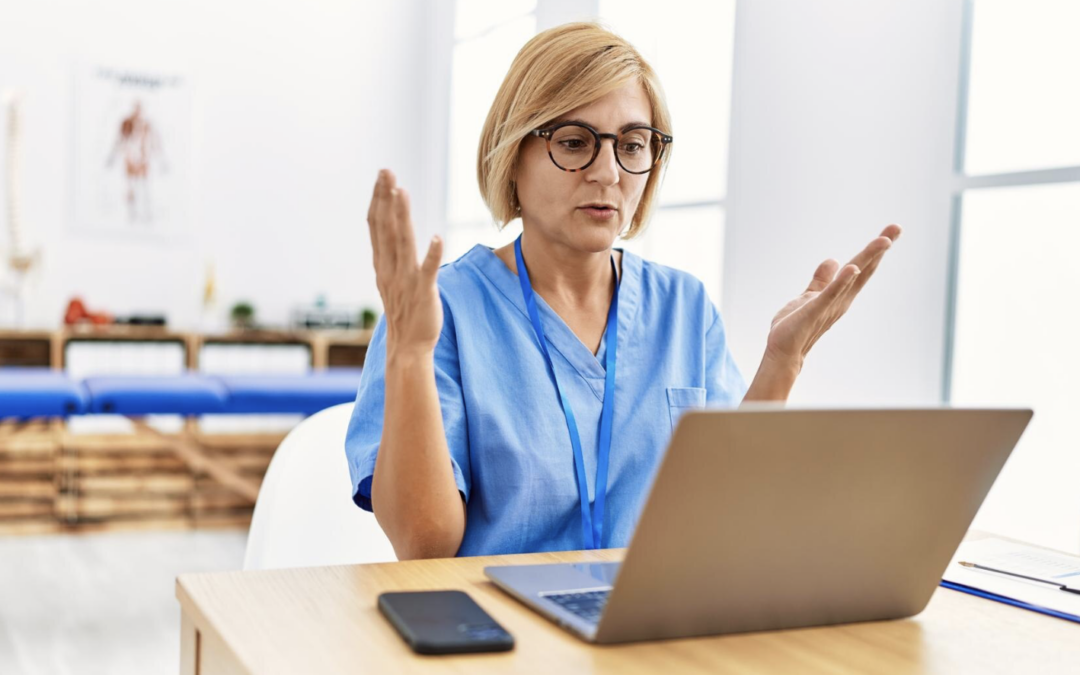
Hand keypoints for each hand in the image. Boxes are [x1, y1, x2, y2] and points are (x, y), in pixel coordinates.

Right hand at [366, 169, 443, 357]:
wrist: (407, 346)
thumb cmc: (404, 311)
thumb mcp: (391, 278)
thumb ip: (390, 254)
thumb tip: (391, 229)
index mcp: (383, 263)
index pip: (377, 225)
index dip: (379, 200)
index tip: (382, 176)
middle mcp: (390, 268)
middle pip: (386, 227)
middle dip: (385, 198)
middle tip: (386, 171)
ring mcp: (406, 280)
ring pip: (402, 243)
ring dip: (402, 216)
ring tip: (402, 192)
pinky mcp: (423, 293)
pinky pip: (427, 271)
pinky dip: (431, 255)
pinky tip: (436, 237)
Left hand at [745, 224, 901, 401]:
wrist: (783, 351)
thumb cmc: (795, 327)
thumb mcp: (810, 296)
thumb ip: (822, 280)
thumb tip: (833, 260)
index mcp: (840, 294)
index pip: (861, 267)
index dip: (875, 250)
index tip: (892, 231)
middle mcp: (841, 300)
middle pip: (864, 269)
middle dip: (879, 249)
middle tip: (896, 228)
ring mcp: (830, 306)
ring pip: (853, 278)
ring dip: (867, 259)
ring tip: (883, 241)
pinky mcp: (815, 311)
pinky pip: (830, 294)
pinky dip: (841, 281)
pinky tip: (851, 267)